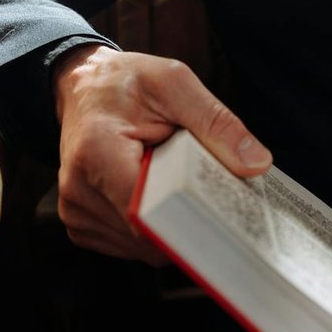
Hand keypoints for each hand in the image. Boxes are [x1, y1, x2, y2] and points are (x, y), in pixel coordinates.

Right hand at [51, 44, 271, 263]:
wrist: (82, 87)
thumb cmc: (125, 82)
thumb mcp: (174, 82)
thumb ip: (215, 121)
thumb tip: (255, 163)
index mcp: (96, 151)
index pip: (147, 212)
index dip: (190, 219)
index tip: (227, 213)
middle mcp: (77, 189)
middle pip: (148, 237)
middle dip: (187, 222)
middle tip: (211, 193)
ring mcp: (76, 212)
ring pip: (142, 249)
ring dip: (169, 226)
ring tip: (176, 185)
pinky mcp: (81, 224)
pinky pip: (129, 247)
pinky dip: (152, 228)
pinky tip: (158, 195)